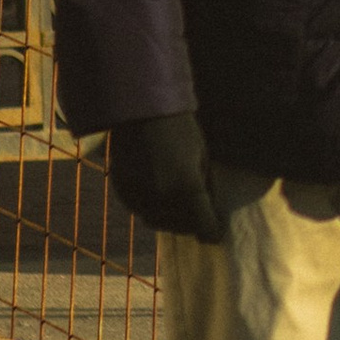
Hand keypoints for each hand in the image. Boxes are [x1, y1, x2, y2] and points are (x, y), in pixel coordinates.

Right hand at [108, 108, 223, 241]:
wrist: (140, 109)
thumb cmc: (180, 129)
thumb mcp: (202, 158)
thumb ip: (205, 189)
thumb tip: (211, 211)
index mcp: (187, 190)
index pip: (206, 228)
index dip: (214, 230)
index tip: (217, 229)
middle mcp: (162, 200)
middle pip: (182, 228)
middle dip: (192, 222)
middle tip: (197, 210)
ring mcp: (139, 198)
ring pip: (158, 222)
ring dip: (169, 217)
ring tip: (175, 198)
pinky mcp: (122, 193)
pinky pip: (140, 210)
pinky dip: (149, 206)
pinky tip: (155, 189)